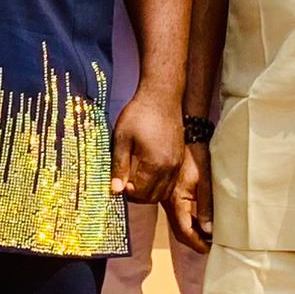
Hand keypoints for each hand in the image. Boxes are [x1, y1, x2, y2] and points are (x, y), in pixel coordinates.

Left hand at [110, 87, 181, 204]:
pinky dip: (158, 185)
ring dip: (148, 192)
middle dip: (137, 195)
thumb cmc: (139, 114)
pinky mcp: (180, 159)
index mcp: (155, 165)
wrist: (162, 96)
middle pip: (153, 197)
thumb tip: (114, 190)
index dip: (125, 192)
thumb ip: (119, 166)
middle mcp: (170, 168)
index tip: (116, 182)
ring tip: (133, 179)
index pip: (140, 193)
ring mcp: (177, 164)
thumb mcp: (122, 139)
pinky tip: (146, 173)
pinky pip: (170, 182)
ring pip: (164, 192)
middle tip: (123, 183)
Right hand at [168, 141, 213, 249]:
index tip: (210, 250)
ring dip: (191, 234)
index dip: (197, 243)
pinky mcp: (170, 194)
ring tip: (208, 239)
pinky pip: (178, 215)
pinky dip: (188, 224)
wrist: (186, 137)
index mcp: (176, 200)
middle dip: (194, 242)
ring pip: (178, 224)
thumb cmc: (197, 157)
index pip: (185, 231)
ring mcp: (167, 199)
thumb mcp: (205, 182)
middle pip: (179, 231)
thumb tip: (208, 230)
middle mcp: (167, 202)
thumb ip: (205, 207)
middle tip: (210, 249)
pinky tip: (200, 224)